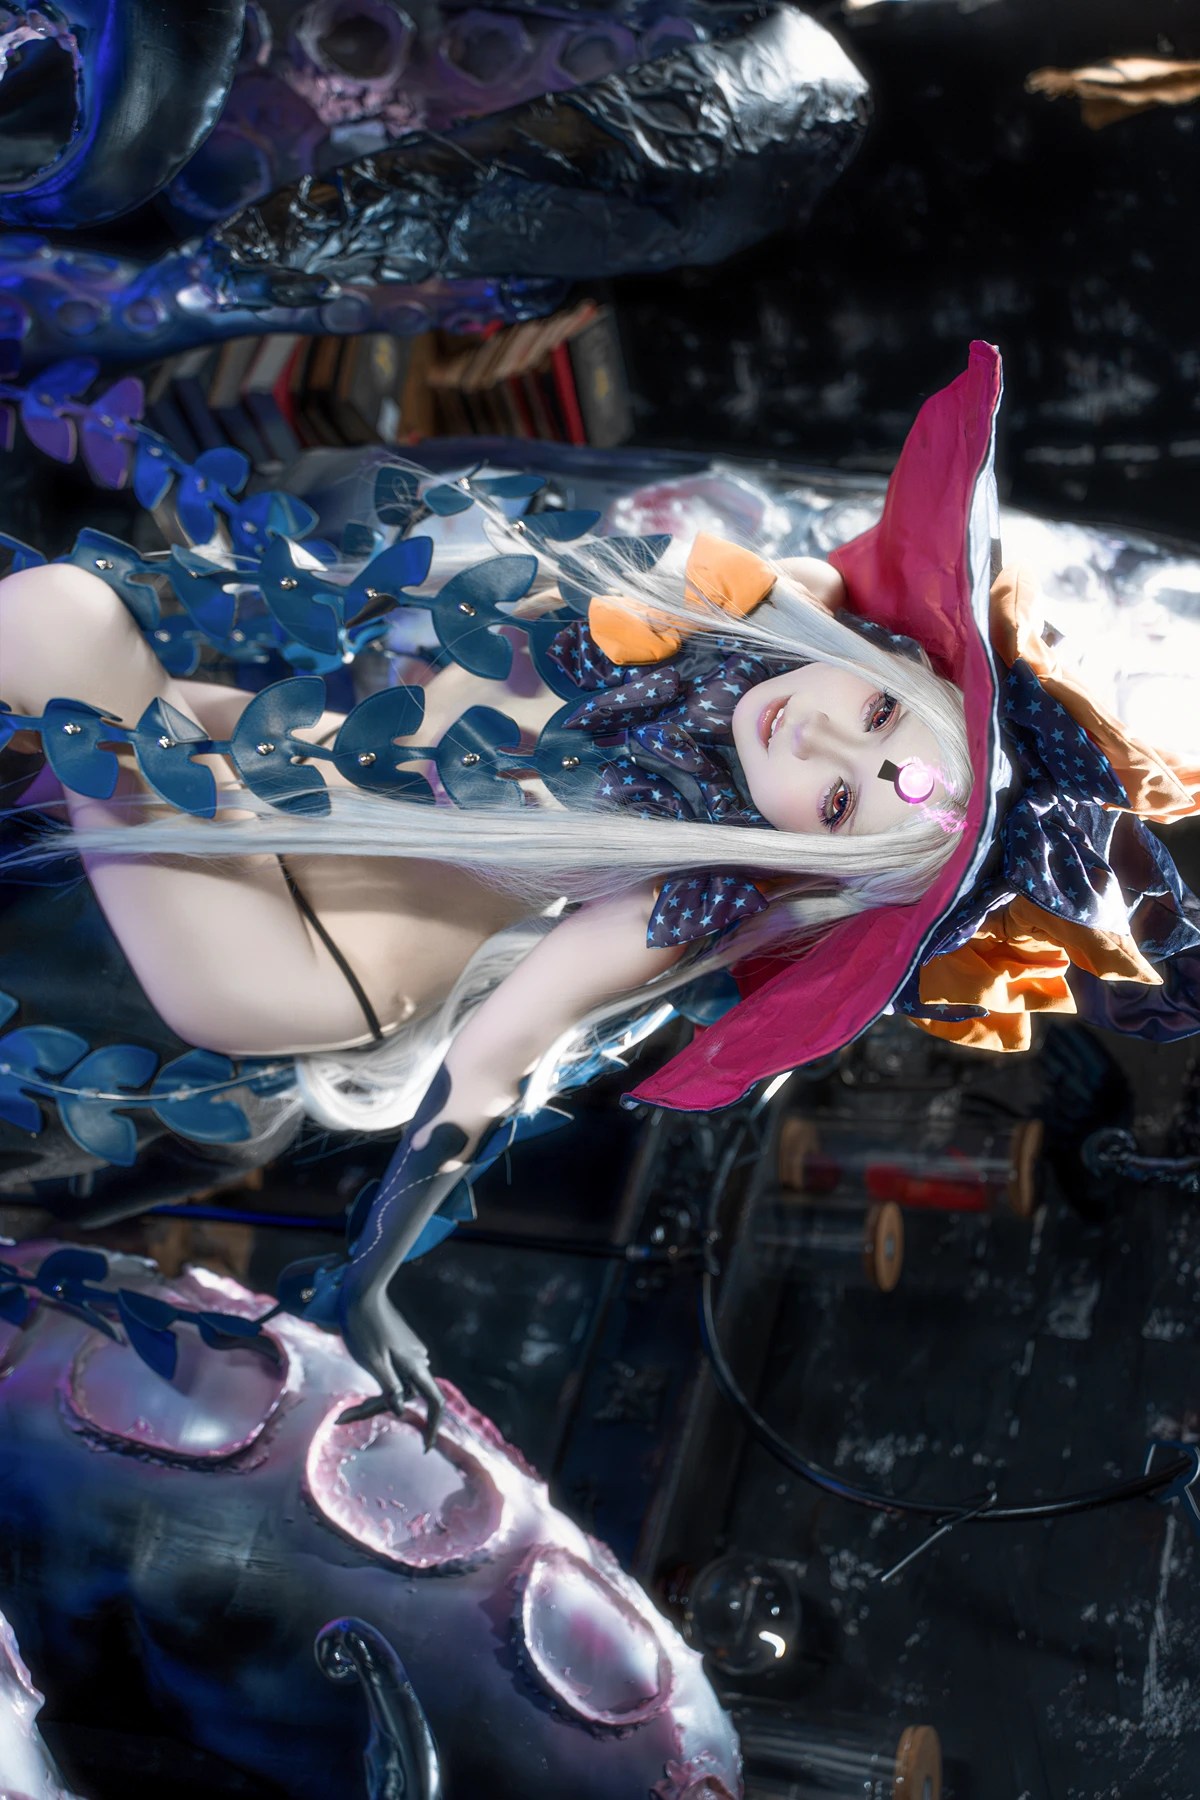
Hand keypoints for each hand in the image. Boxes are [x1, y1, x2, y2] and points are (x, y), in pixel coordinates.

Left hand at [336, 1269, 442, 1449]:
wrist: (361, 1292)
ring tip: (343, 1413)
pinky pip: (393, 1374)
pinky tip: (356, 1393)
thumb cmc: (363, 1326)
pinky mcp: (398, 1346)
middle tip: (342, 1420)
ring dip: (375, 1400)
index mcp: (414, 1366)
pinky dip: (377, 1387)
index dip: (432, 1426)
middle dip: (378, 1410)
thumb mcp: (373, 1362)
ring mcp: (408, 1352)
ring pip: (397, 1386)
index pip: (434, 1402)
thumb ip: (389, 1388)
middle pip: (406, 1396)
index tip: (425, 1447)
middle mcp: (417, 1360)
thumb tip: (401, 1411)